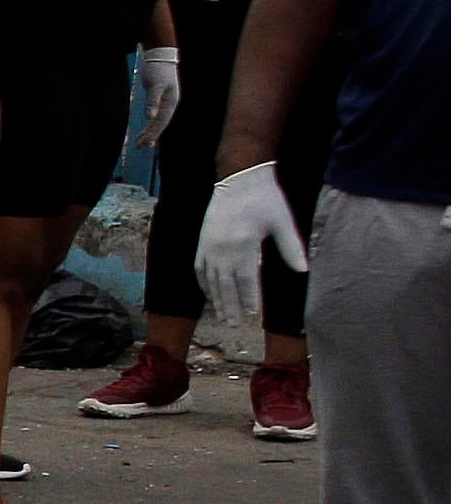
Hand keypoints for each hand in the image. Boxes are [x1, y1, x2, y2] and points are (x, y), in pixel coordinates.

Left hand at [138, 43, 182, 137]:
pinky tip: (143, 132)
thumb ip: (152, 101)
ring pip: (158, 122)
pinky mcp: (159, 101)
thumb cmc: (158, 70)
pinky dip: (149, 125)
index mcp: (171, 102)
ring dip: (150, 133)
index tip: (144, 142)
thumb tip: (150, 117)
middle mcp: (170, 105)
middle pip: (161, 124)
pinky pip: (155, 117)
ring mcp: (165, 103)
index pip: (162, 121)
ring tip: (140, 143)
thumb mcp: (155, 85)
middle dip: (151, 136)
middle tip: (140, 146)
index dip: (153, 132)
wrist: (160, 58)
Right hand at [199, 158, 308, 312]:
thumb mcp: (282, 222)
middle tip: (234, 325)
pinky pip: (199, 268)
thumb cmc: (265, 199)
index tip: (253, 317)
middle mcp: (222, 249)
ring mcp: (209, 246)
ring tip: (222, 315)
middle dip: (231, 306)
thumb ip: (291, 248)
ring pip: (211, 280)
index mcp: (244, 246)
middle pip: (226, 286)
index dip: (250, 300)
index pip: (246, 281)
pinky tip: (209, 293)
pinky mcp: (202, 241)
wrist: (239, 178)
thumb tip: (304, 271)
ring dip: (217, 299)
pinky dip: (203, 283)